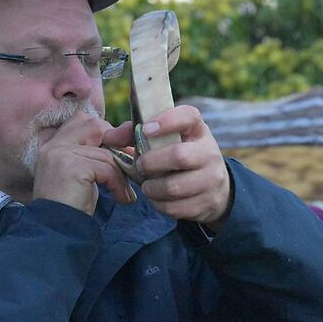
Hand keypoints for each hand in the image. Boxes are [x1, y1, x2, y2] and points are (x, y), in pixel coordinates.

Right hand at [32, 112, 135, 215]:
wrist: (54, 232)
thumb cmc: (71, 207)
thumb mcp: (82, 175)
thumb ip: (95, 156)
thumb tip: (126, 142)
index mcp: (52, 144)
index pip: (82, 120)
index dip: (105, 131)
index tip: (121, 151)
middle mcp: (54, 145)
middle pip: (95, 125)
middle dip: (117, 143)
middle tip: (130, 165)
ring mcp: (61, 154)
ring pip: (106, 153)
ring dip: (122, 173)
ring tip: (125, 192)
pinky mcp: (72, 167)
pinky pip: (107, 168)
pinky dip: (119, 184)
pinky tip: (121, 199)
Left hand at [106, 106, 232, 230]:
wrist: (213, 188)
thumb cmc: (179, 156)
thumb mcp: (165, 141)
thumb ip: (134, 133)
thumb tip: (109, 137)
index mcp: (197, 130)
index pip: (189, 116)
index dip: (167, 121)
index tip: (145, 129)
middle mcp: (209, 152)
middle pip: (179, 155)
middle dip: (151, 162)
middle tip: (141, 166)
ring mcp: (212, 179)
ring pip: (174, 186)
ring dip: (152, 188)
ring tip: (147, 185)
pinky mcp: (208, 203)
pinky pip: (176, 207)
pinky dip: (159, 204)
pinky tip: (158, 198)